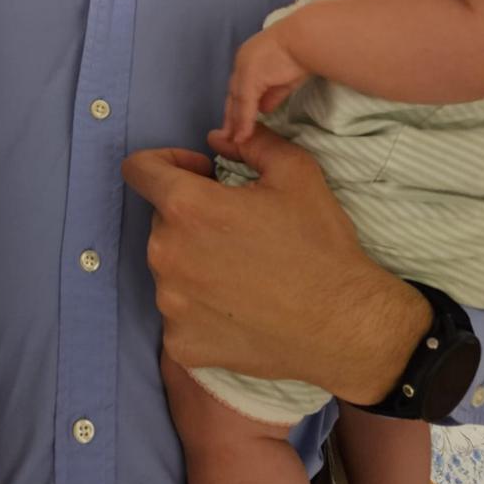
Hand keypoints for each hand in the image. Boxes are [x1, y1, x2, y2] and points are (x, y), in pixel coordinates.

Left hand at [121, 136, 428, 400]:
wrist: (344, 325)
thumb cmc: (319, 245)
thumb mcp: (295, 171)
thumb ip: (248, 142)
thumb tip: (215, 140)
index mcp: (187, 208)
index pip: (140, 169)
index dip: (168, 162)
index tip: (201, 175)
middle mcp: (165, 254)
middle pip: (162, 220)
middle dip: (192, 216)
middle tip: (239, 229)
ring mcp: (169, 305)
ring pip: (169, 266)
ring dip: (195, 260)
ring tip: (243, 271)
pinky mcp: (180, 344)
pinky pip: (179, 312)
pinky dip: (201, 306)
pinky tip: (240, 307)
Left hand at [210, 21, 309, 149]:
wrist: (304, 40)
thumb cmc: (300, 54)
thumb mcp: (285, 79)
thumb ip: (272, 94)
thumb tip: (264, 110)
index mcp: (249, 59)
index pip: (240, 87)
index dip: (237, 106)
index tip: (235, 123)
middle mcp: (242, 62)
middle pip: (233, 95)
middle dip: (231, 117)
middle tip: (228, 137)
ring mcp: (244, 69)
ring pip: (237, 102)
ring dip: (236, 123)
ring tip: (235, 142)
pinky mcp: (250, 77)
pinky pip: (245, 105)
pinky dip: (244, 122)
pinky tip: (243, 137)